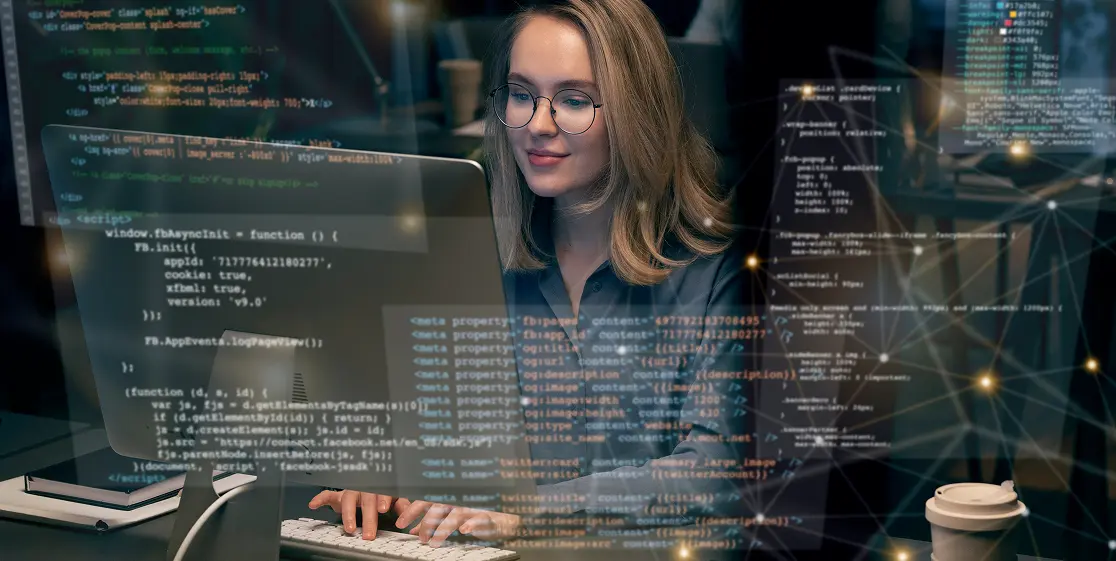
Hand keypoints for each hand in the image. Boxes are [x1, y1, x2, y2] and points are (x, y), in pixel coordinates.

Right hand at [308, 490, 411, 539]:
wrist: (368, 483)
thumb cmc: (381, 493)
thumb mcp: (394, 498)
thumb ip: (401, 504)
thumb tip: (407, 513)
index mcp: (380, 488)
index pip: (382, 492)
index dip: (382, 499)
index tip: (382, 509)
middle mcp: (364, 488)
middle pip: (365, 499)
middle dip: (367, 517)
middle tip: (368, 534)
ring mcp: (350, 491)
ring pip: (347, 498)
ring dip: (348, 514)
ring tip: (349, 528)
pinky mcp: (338, 496)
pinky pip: (327, 495)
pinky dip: (319, 499)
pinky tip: (313, 504)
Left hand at [395, 500, 520, 547]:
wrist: (502, 517)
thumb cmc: (473, 516)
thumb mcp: (448, 519)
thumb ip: (432, 523)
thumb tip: (414, 530)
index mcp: (446, 500)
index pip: (425, 501)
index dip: (411, 511)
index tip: (399, 523)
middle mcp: (457, 501)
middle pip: (437, 507)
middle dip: (425, 522)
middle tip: (419, 538)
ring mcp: (471, 508)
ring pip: (454, 514)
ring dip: (443, 528)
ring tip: (434, 541)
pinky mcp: (486, 516)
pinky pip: (479, 518)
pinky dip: (471, 523)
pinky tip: (465, 529)